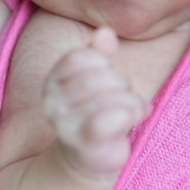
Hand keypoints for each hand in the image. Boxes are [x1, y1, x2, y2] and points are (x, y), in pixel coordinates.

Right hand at [43, 27, 146, 180]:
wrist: (91, 156)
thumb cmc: (97, 109)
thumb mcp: (98, 75)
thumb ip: (99, 51)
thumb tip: (105, 32)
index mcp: (53, 81)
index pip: (78, 57)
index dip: (102, 61)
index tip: (110, 72)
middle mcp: (53, 104)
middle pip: (96, 76)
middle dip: (121, 82)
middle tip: (126, 93)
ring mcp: (66, 126)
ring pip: (109, 97)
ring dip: (131, 101)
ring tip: (136, 108)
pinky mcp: (84, 146)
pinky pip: (108, 121)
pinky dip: (129, 113)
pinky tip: (135, 116)